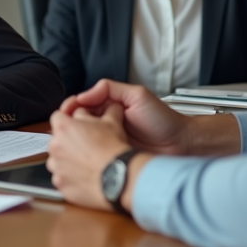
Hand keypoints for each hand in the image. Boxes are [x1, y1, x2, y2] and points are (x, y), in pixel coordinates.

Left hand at [46, 103, 132, 210]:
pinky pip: (62, 178)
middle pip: (57, 139)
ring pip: (57, 160)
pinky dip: (70, 178)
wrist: (118, 177)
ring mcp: (56, 167)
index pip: (58, 117)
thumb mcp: (112, 121)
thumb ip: (105, 110)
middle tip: (86, 145)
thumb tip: (109, 106)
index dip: (69, 120)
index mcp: (64, 127)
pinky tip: (86, 177)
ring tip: (87, 163)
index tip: (78, 125)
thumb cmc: (113, 149)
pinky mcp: (61, 185)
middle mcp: (55, 146)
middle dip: (68, 141)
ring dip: (67, 160)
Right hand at [62, 80, 241, 156]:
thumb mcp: (138, 96)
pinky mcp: (112, 157)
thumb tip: (86, 94)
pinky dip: (85, 155)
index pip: (82, 104)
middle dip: (68, 124)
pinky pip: (93, 155)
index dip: (71, 106)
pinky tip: (82, 155)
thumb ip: (111, 89)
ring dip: (75, 140)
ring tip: (72, 140)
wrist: (181, 145)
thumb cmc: (164, 120)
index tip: (66, 111)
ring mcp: (108, 141)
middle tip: (65, 128)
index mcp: (110, 107)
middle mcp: (106, 123)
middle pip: (78, 122)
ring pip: (82, 140)